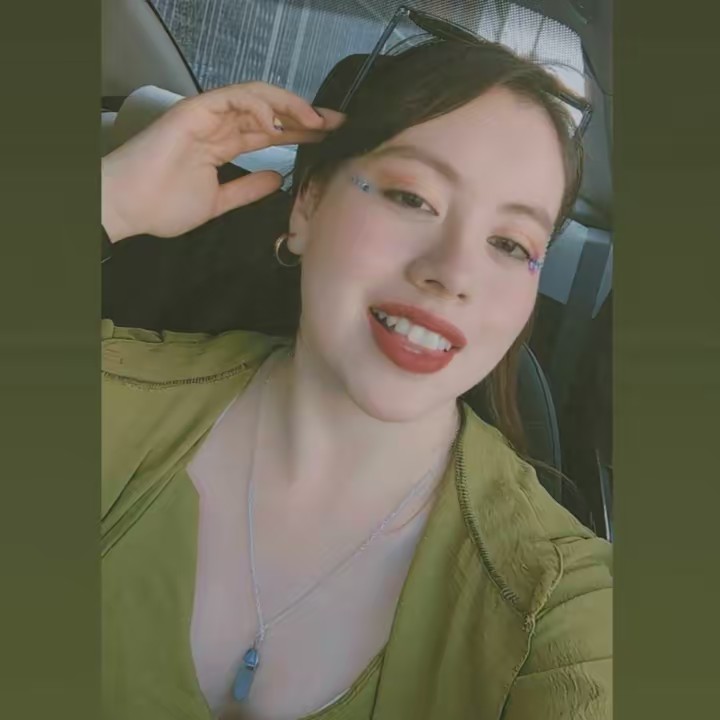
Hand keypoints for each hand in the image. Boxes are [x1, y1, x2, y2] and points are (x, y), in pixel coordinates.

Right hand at [101, 82, 343, 241]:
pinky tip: (279, 123)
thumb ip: (248, 189)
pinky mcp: (196, 110)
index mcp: (224, 146)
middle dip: (306, 114)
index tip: (330, 139)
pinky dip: (259, 106)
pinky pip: (233, 98)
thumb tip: (278, 180)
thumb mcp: (220, 202)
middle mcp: (219, 126)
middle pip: (271, 112)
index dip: (301, 132)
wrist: (129, 208)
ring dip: (290, 106)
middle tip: (338, 122)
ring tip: (317, 121)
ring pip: (256, 97)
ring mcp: (208, 116)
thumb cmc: (164, 205)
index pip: (270, 133)